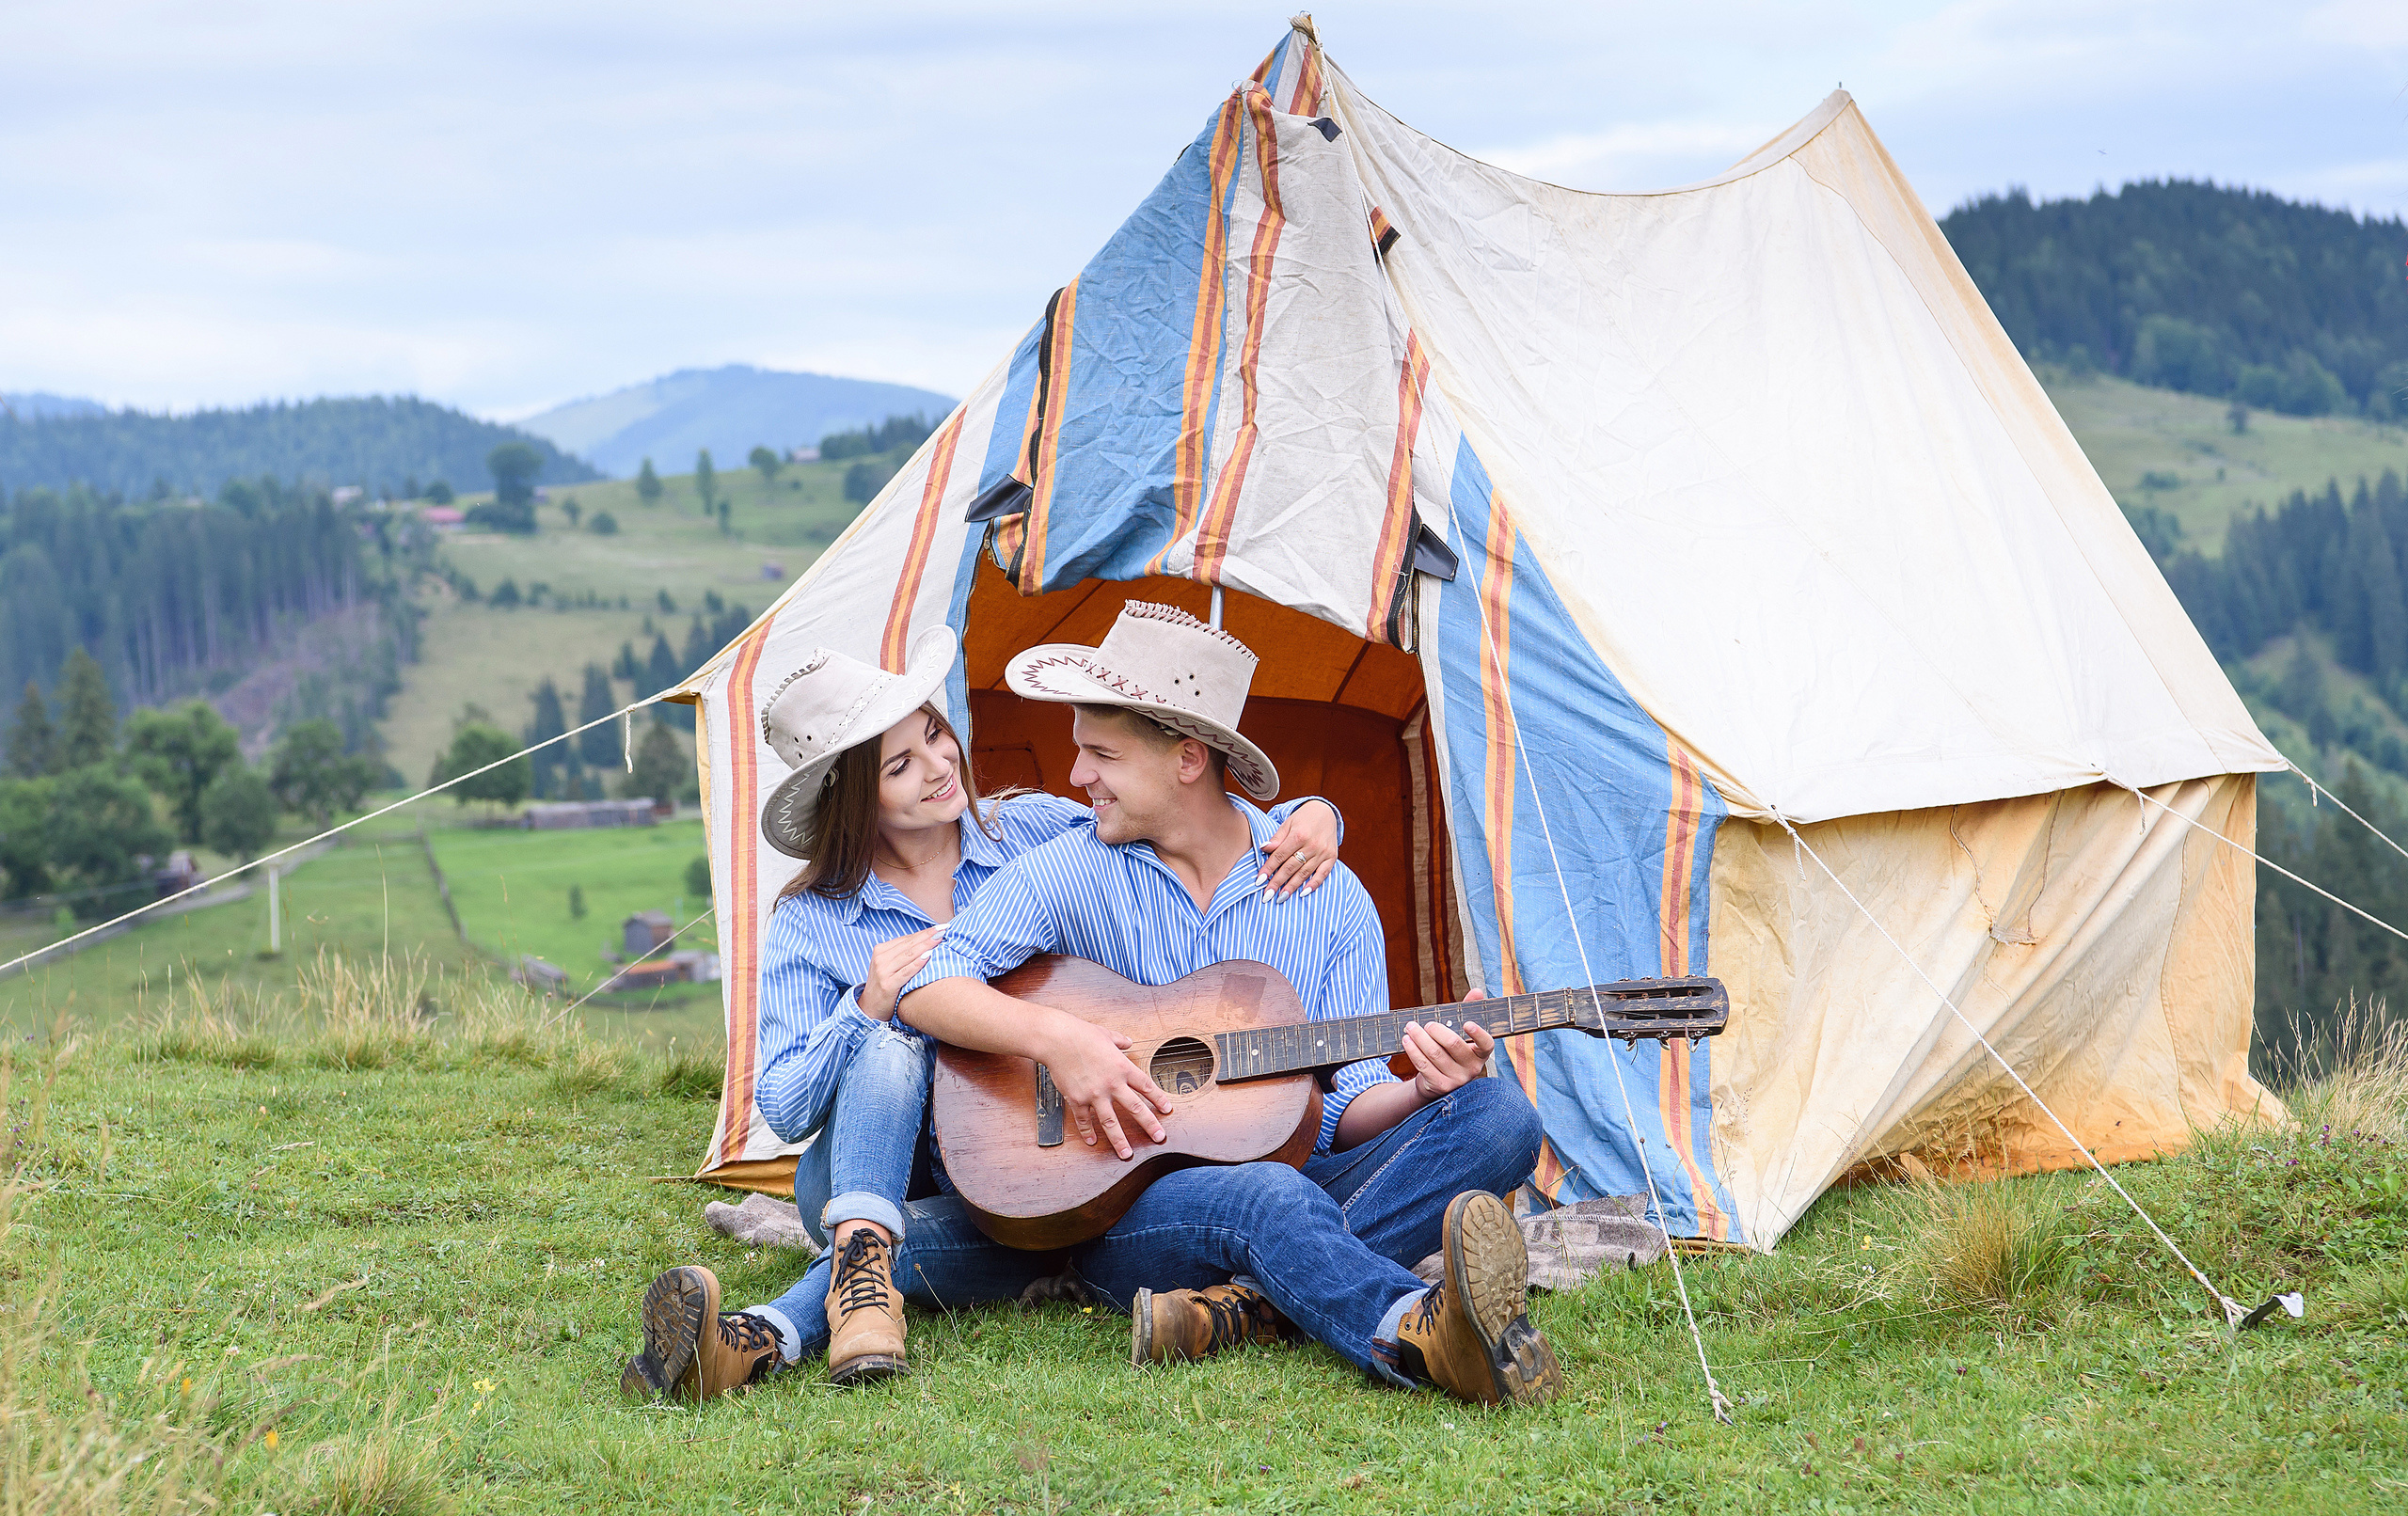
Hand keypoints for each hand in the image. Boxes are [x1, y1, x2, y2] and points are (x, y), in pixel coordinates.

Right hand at [860, 925, 944, 1020]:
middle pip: (909, 944)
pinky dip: (917, 963)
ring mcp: (883, 971)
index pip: (906, 938)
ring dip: (925, 945)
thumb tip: (927, 941)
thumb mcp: (889, 965)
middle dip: (927, 935)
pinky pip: (906, 972)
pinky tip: (928, 956)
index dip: (924, 932)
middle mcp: (881, 958)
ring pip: (908, 955)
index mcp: (881, 950)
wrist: (870, 1008)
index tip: (940, 927)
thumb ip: (903, 954)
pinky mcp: (888, 985)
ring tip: (939, 938)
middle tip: (944, 928)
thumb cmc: (885, 984)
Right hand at [1042, 1016, 1174, 1160]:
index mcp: (1123, 1067)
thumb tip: (1128, 1041)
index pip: (1147, 1087)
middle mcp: (1112, 1084)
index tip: (1167, 1110)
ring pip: (1111, 1122)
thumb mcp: (1107, 1034)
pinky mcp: (1077, 1099)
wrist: (1058, 1040)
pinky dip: (1088, 1132)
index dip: (1159, 1100)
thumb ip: (1120, 1041)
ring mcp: (1095, 1094)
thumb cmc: (1081, 1034)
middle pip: (1136, 1109)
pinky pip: (1084, 1120)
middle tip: (1159, 1137)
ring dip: (1120, 1140)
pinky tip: (1093, 1141)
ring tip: (1127, 1153)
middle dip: (1150, 1125)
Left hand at [1258, 798, 1339, 899]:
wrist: (1326, 811)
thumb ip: (1277, 838)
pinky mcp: (1332, 857)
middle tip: (1266, 896)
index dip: (1268, 869)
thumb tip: (1263, 848)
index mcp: (1298, 835)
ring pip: (1304, 873)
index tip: (1259, 881)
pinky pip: (1323, 874)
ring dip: (1292, 887)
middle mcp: (1311, 845)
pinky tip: (1303, 893)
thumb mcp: (1288, 823)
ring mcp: (1323, 852)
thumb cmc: (1303, 818)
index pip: (1279, 856)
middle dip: (1277, 882)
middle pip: (1291, 867)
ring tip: (1281, 898)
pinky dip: (1314, 884)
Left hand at [1394, 1018, 1495, 1101]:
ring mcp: (1457, 1079)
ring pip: (1434, 1053)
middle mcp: (1472, 1068)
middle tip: (1427, 1023)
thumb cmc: (1451, 1050)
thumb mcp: (1460, 1032)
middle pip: (1453, 1044)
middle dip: (1436, 1030)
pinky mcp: (1440, 1086)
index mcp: (1481, 1053)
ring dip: (1419, 1037)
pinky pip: (1423, 1065)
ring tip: (1410, 1027)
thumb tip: (1477, 991)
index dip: (1478, 1034)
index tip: (1467, 1023)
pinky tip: (1407, 1040)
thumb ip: (1469, 1011)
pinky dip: (1413, 1050)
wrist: (1437, 1081)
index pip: (1487, 1044)